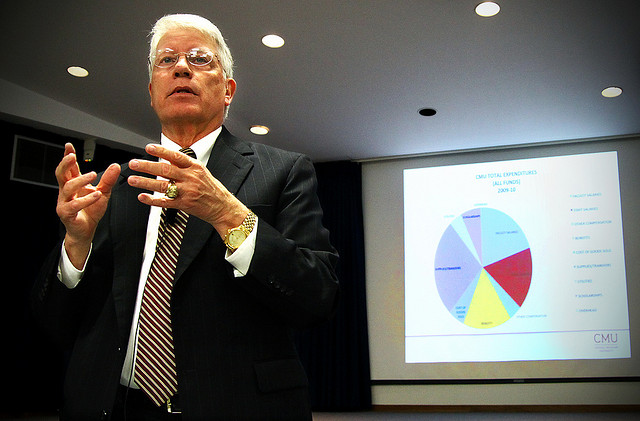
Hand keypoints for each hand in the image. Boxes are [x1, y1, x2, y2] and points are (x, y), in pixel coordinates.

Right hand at [55, 143, 120, 267]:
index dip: (67, 156)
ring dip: (81, 180)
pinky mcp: (67, 213)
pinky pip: (74, 205)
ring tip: (93, 175)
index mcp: (73, 184)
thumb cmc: (91, 211)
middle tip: (71, 156)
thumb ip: (108, 180)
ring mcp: (64, 202)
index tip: (69, 146)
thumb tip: (116, 165)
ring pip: (67, 187)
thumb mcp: (103, 193)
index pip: (69, 168)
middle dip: (65, 164)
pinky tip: (96, 195)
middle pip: (61, 174)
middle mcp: (66, 192)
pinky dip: (86, 199)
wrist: (86, 230)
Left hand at [127, 144, 247, 236]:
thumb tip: (167, 157)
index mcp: (195, 167)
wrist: (222, 206)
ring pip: (162, 186)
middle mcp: (190, 178)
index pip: (175, 156)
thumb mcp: (201, 171)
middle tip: (133, 163)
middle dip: (147, 166)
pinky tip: (142, 197)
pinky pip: (165, 202)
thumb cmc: (211, 188)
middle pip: (165, 170)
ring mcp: (187, 192)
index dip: (161, 151)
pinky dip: (152, 200)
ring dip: (145, 182)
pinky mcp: (184, 204)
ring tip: (132, 179)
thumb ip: (184, 165)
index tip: (148, 147)